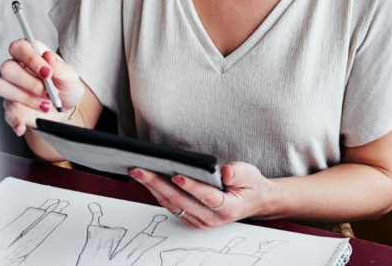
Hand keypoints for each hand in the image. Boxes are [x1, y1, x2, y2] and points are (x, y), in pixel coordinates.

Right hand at [0, 39, 84, 135]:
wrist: (65, 111)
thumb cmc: (66, 88)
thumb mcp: (71, 78)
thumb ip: (60, 68)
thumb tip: (48, 56)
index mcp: (31, 56)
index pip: (19, 47)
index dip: (30, 58)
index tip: (47, 73)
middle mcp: (18, 69)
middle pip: (7, 67)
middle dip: (29, 82)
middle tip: (48, 92)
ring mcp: (12, 89)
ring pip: (1, 86)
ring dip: (25, 98)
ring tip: (46, 105)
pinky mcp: (12, 108)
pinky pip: (6, 113)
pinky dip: (14, 120)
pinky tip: (22, 126)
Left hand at [127, 162, 273, 229]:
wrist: (252, 200)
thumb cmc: (249, 186)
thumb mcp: (250, 174)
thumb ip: (238, 173)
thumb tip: (225, 172)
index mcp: (227, 208)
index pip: (206, 196)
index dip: (191, 185)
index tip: (177, 174)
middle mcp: (212, 218)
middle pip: (181, 201)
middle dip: (159, 183)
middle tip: (142, 170)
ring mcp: (200, 220)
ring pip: (173, 204)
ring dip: (153, 188)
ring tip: (139, 172)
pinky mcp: (191, 218)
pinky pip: (172, 206)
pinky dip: (158, 193)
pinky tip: (148, 181)